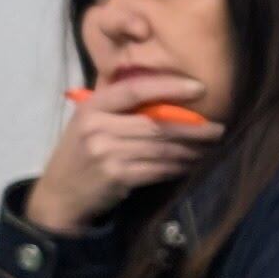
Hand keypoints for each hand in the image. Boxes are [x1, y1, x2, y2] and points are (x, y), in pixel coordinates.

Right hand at [24, 74, 223, 235]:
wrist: (60, 192)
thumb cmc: (83, 150)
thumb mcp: (91, 120)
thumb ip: (121, 106)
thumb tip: (172, 95)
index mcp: (93, 105)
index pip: (135, 88)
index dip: (169, 86)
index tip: (200, 87)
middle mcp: (98, 126)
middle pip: (156, 124)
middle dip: (193, 127)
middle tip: (218, 128)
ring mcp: (106, 153)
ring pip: (161, 148)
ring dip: (191, 149)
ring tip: (209, 147)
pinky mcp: (116, 177)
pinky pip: (157, 169)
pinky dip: (178, 167)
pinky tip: (191, 164)